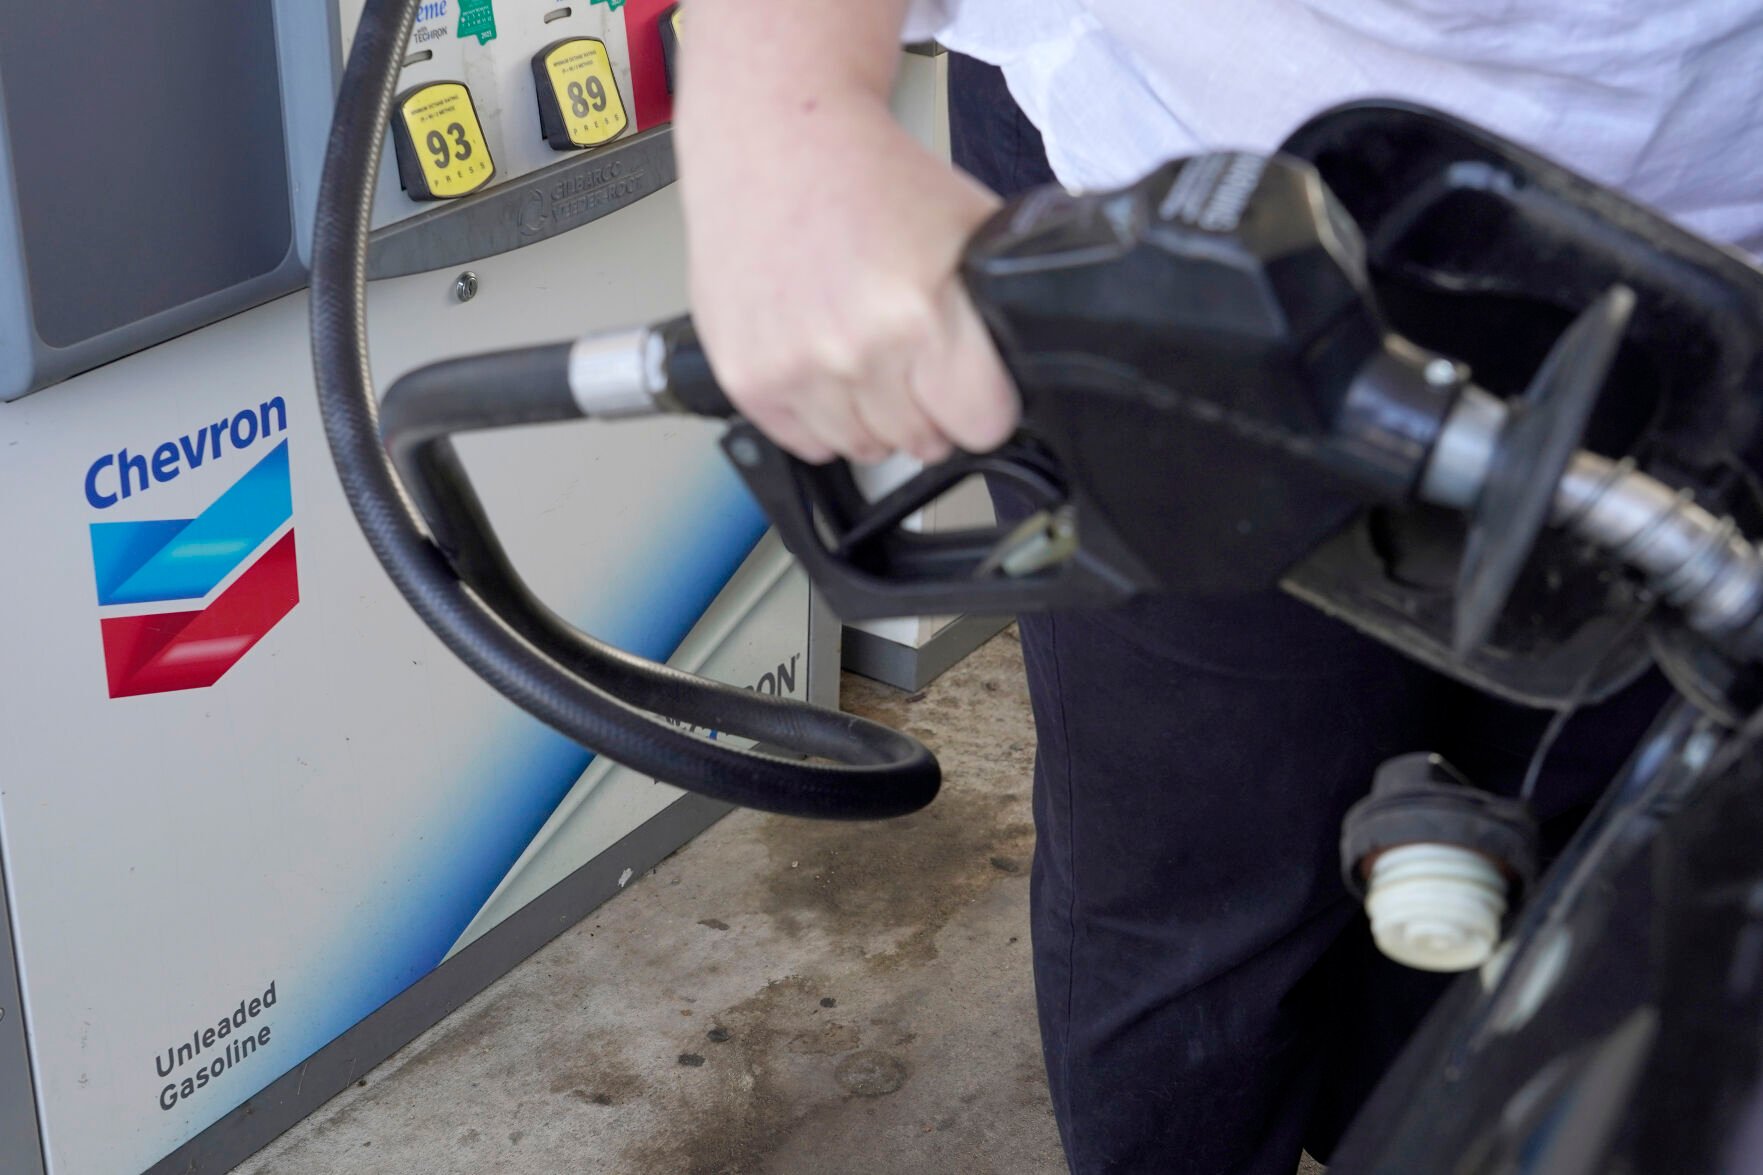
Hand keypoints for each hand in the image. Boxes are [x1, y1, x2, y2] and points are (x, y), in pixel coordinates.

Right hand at [677, 35, 1017, 464]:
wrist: (775, 143)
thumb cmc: (872, 181)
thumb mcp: (969, 226)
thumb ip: (1004, 304)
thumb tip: (1034, 367)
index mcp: (919, 310)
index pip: (981, 425)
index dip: (985, 404)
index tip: (975, 385)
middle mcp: (854, 348)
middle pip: (924, 442)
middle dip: (929, 406)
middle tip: (914, 350)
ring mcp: (794, 369)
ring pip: (865, 449)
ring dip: (874, 415)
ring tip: (866, 350)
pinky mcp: (747, 379)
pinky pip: (807, 444)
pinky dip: (820, 416)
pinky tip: (823, 359)